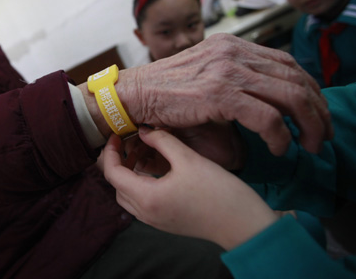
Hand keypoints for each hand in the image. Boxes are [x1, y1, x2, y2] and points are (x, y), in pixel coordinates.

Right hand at [81, 33, 332, 155]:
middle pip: (296, 76)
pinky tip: (279, 148)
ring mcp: (226, 70)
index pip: (286, 62)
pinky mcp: (219, 93)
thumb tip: (266, 116)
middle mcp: (233, 52)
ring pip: (290, 95)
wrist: (132, 96)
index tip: (316, 113)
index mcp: (231, 45)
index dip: (309, 88)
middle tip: (322, 133)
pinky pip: (267, 116)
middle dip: (318, 109)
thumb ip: (236, 89)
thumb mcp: (205, 80)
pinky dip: (280, 136)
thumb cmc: (165, 94)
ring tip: (310, 144)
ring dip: (309, 124)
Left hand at [103, 127, 278, 249]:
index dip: (111, 151)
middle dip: (119, 162)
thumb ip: (162, 141)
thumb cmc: (219, 192)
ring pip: (128, 196)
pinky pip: (142, 203)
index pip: (112, 173)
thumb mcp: (188, 159)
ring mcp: (156, 221)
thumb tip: (144, 130)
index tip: (117, 135)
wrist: (244, 224)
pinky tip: (157, 169)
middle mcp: (146, 214)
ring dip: (130, 174)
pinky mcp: (166, 223)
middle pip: (117, 186)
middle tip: (130, 143)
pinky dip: (141, 185)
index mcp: (147, 198)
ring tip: (145, 154)